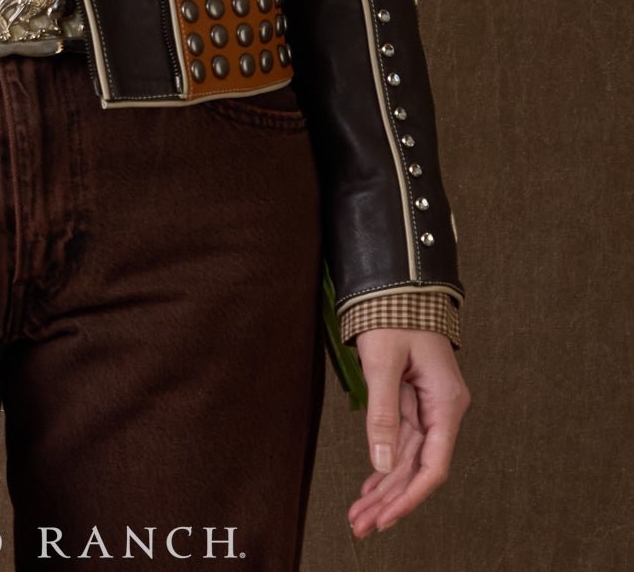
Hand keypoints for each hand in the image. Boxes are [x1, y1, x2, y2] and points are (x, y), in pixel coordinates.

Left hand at [347, 329, 469, 536]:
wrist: (398, 282)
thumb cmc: (395, 313)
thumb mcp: (385, 361)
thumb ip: (384, 413)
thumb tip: (382, 464)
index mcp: (446, 403)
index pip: (433, 466)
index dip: (409, 497)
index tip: (385, 517)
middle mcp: (442, 409)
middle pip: (418, 467)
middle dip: (390, 499)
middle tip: (361, 524)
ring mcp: (428, 405)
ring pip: (407, 457)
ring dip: (384, 486)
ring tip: (359, 513)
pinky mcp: (413, 398)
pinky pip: (401, 440)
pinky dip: (384, 462)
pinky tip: (371, 485)